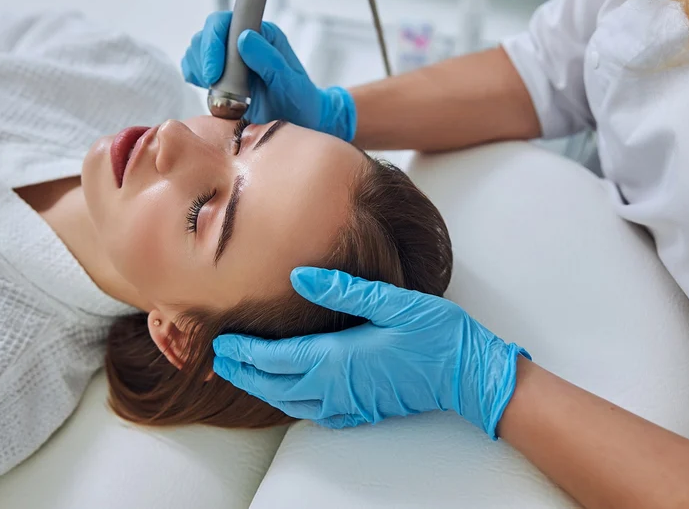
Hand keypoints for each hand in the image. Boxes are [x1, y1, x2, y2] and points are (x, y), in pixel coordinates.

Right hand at [181, 12, 356, 141]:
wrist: (298, 121)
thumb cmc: (299, 102)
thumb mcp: (291, 84)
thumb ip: (270, 60)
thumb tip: (244, 38)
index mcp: (262, 34)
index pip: (226, 22)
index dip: (214, 42)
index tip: (215, 73)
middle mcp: (244, 40)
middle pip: (207, 34)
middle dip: (204, 59)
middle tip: (213, 84)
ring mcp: (230, 56)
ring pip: (197, 49)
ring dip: (199, 70)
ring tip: (215, 90)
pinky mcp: (219, 72)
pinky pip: (194, 66)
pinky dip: (194, 76)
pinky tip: (208, 90)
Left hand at [212, 268, 529, 437]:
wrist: (469, 375)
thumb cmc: (436, 335)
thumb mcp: (393, 301)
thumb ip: (343, 289)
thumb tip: (298, 276)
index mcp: (336, 359)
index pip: (273, 358)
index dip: (243, 351)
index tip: (220, 341)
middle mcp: (335, 387)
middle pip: (273, 384)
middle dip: (243, 371)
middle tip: (219, 357)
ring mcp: (348, 403)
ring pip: (289, 402)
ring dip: (261, 387)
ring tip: (243, 372)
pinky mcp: (361, 410)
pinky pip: (314, 412)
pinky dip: (291, 402)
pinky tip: (289, 392)